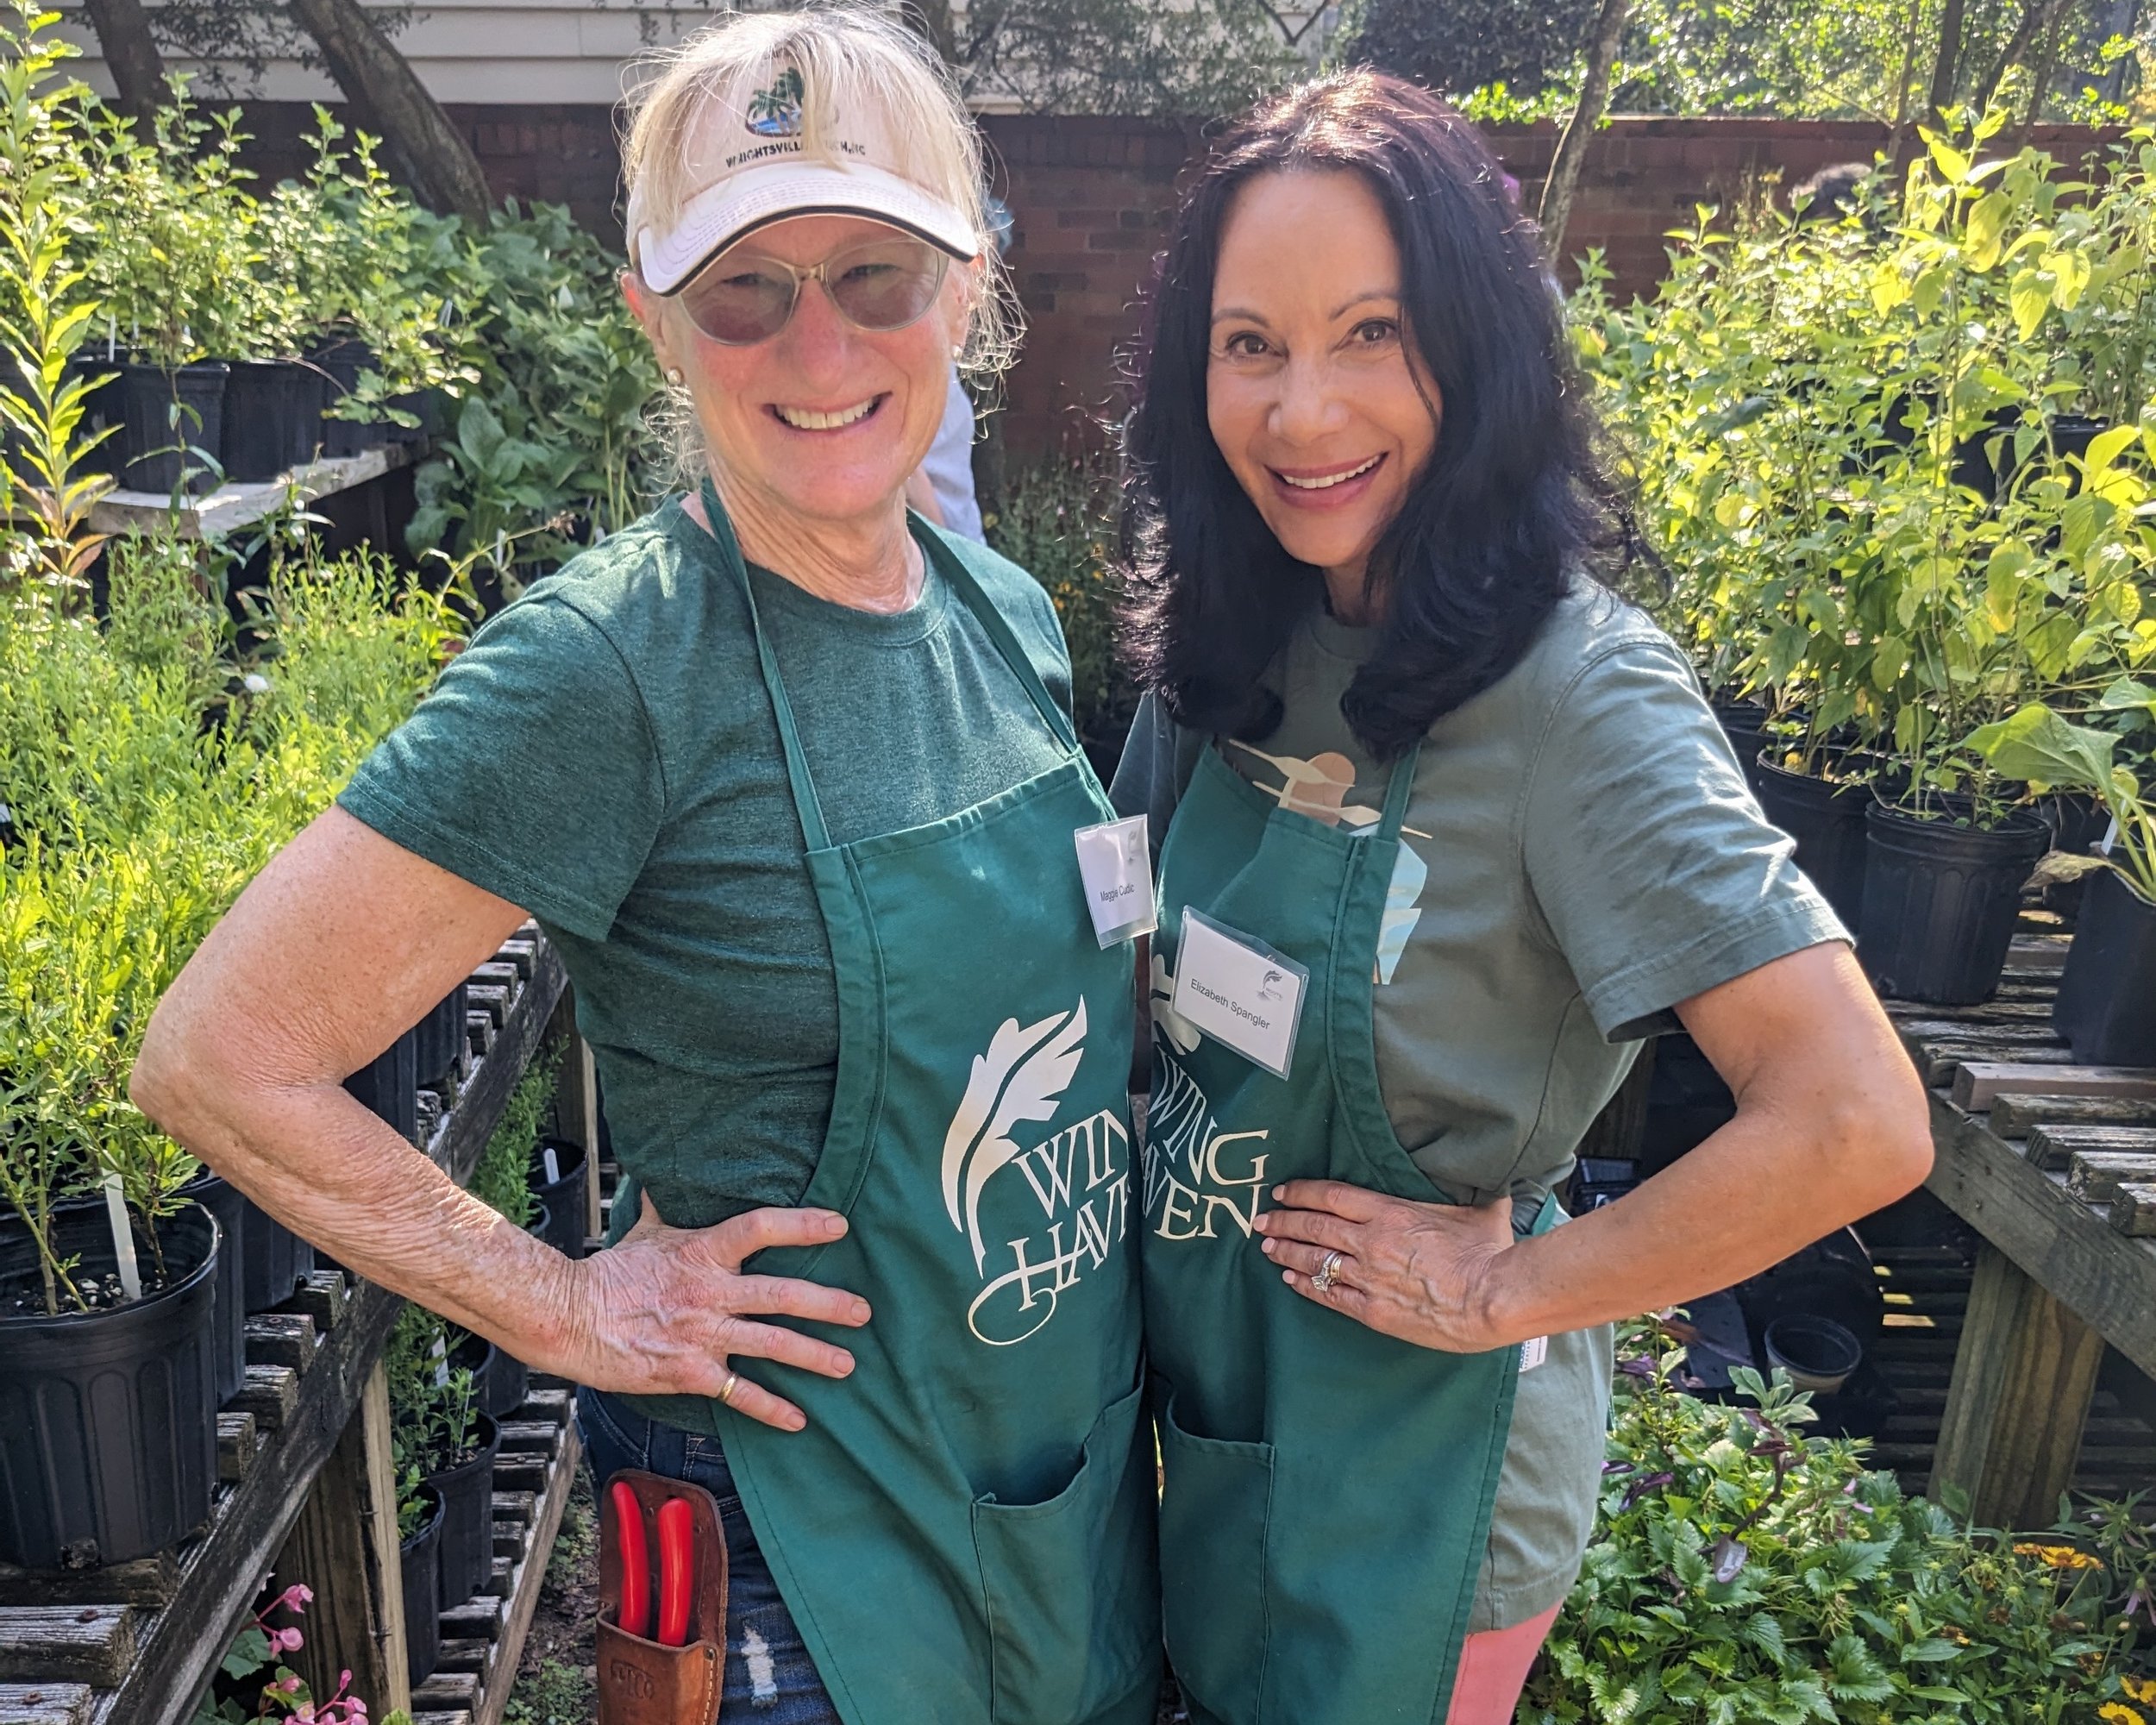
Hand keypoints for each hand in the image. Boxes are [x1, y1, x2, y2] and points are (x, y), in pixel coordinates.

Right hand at [545, 1194, 870, 1431]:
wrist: (568, 1318)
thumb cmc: (608, 1272)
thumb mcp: (643, 1230)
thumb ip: (665, 1205)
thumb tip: (664, 1174)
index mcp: (702, 1252)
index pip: (761, 1228)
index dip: (803, 1225)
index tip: (840, 1225)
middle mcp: (710, 1292)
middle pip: (782, 1294)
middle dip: (828, 1304)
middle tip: (862, 1311)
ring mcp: (702, 1335)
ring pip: (771, 1344)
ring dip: (814, 1356)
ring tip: (846, 1364)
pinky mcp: (689, 1372)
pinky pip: (739, 1392)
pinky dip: (770, 1408)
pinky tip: (798, 1418)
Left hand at [1252, 1180, 1515, 1352]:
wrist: (1493, 1298)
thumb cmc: (1489, 1252)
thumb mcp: (1475, 1209)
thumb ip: (1464, 1191)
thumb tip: (1480, 1172)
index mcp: (1389, 1212)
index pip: (1332, 1197)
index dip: (1302, 1193)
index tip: (1283, 1192)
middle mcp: (1370, 1242)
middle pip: (1314, 1228)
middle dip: (1284, 1223)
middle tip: (1261, 1221)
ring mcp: (1369, 1278)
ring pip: (1316, 1262)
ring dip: (1288, 1253)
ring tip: (1267, 1248)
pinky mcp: (1374, 1311)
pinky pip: (1330, 1296)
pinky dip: (1307, 1287)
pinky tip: (1291, 1281)